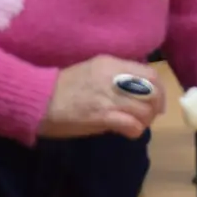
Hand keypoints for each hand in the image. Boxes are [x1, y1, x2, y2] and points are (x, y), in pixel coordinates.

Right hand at [39, 56, 163, 139]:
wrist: (37, 100)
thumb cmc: (63, 87)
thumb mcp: (93, 70)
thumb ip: (116, 76)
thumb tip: (136, 90)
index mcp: (113, 64)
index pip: (151, 74)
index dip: (159, 89)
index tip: (156, 100)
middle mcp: (115, 78)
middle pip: (153, 92)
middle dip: (155, 106)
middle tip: (149, 116)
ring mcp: (109, 97)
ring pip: (145, 110)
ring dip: (145, 120)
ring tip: (137, 125)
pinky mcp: (102, 116)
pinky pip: (132, 125)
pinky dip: (135, 130)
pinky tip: (128, 132)